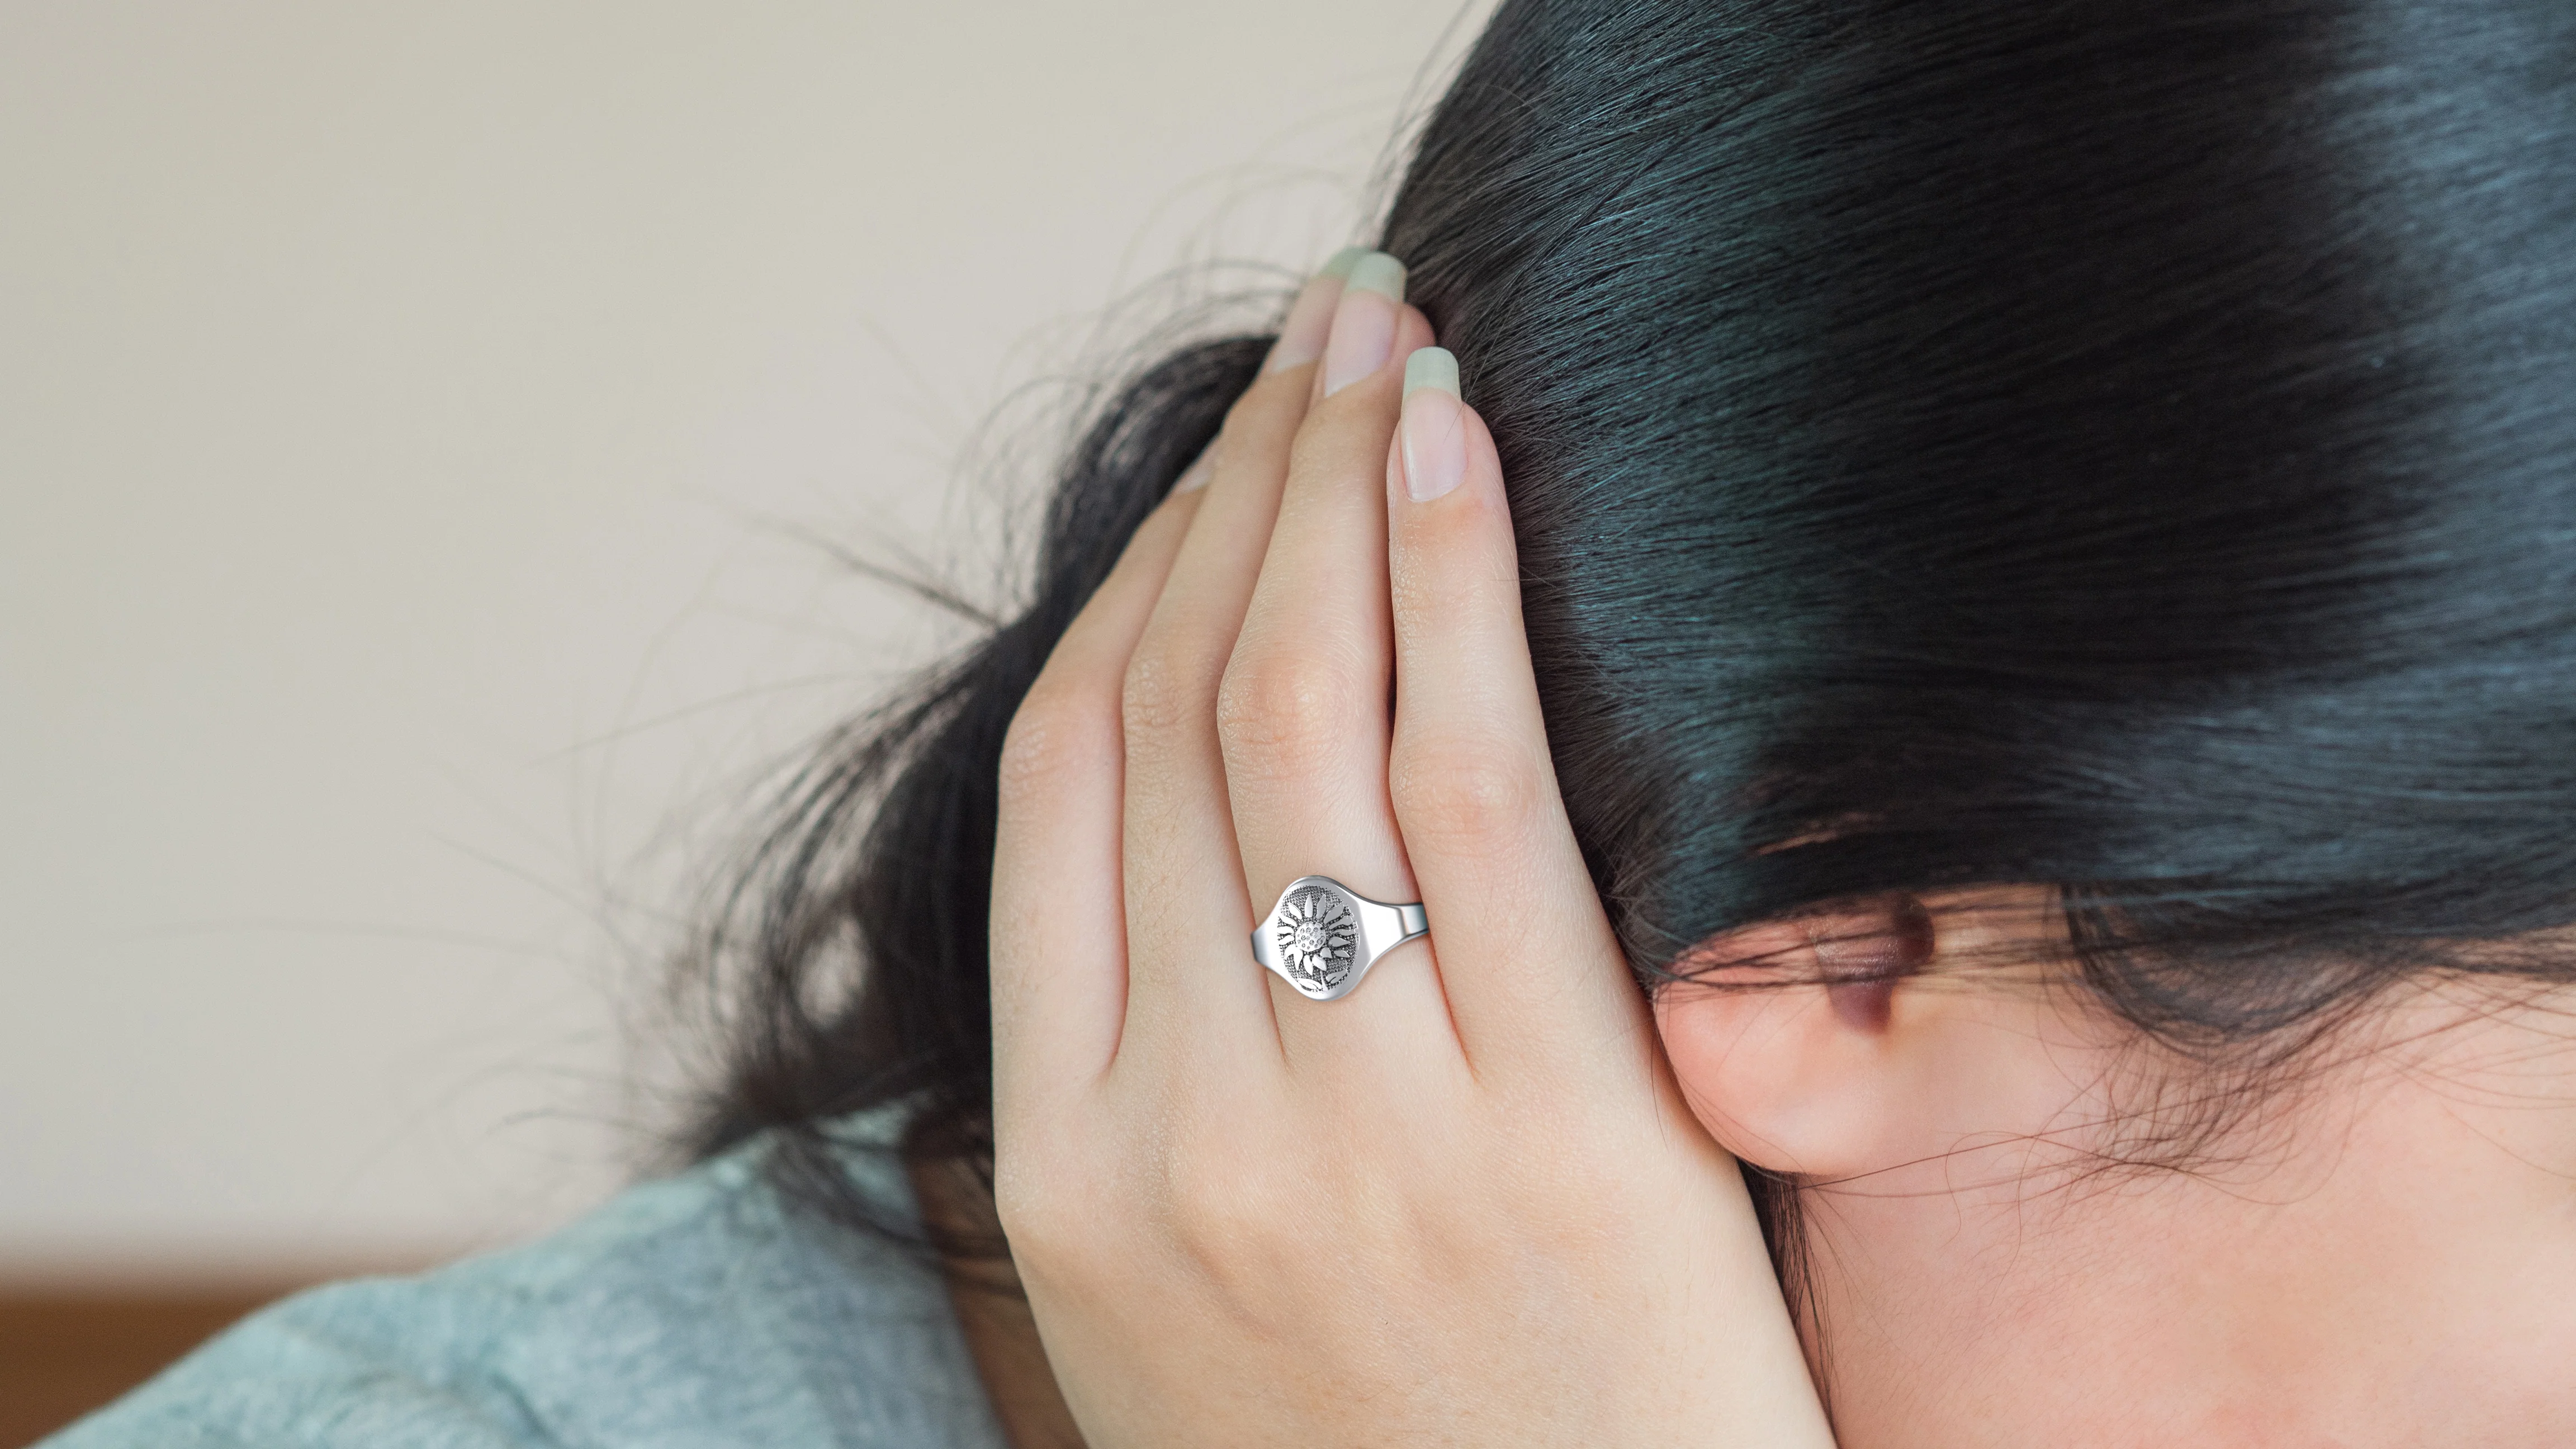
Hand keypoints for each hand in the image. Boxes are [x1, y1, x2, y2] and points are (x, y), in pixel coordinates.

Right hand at [989, 251, 1834, 1447]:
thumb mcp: (1191, 1318)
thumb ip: (1161, 1099)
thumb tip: (1178, 865)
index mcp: (1067, 1173)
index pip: (1065, 779)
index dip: (1134, 575)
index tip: (1215, 461)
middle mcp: (1178, 1128)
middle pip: (1171, 710)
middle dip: (1240, 482)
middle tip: (1317, 333)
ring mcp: (1352, 1130)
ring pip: (1298, 717)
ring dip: (1339, 492)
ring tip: (1391, 343)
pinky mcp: (1551, 1134)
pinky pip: (1472, 796)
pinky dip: (1452, 598)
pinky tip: (1463, 460)